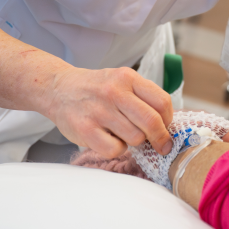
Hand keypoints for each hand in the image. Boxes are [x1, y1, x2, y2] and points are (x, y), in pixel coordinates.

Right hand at [44, 66, 173, 157]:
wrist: (59, 88)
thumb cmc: (97, 88)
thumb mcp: (122, 80)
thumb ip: (143, 96)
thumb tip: (167, 122)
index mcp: (128, 78)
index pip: (162, 101)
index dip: (169, 119)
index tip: (167, 127)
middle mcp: (114, 92)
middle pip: (151, 122)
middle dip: (161, 138)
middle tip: (162, 146)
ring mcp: (99, 111)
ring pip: (135, 138)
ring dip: (135, 141)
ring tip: (125, 134)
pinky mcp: (85, 130)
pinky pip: (115, 149)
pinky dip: (118, 149)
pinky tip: (111, 140)